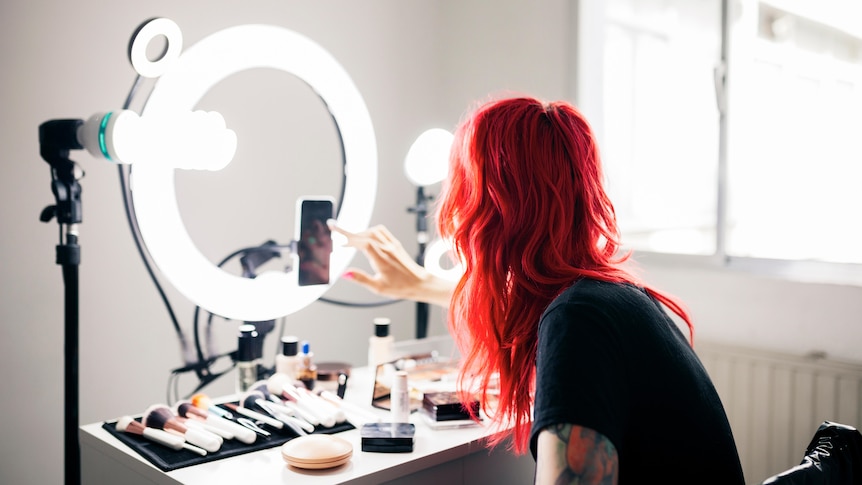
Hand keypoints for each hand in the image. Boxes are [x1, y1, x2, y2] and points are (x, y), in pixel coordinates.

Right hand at [328, 220, 453, 306]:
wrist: (420, 283)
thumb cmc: (401, 287)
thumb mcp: (378, 288)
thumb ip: (360, 279)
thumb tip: (344, 273)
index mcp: (381, 259)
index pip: (362, 242)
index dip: (347, 236)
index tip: (335, 234)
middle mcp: (387, 249)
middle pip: (365, 234)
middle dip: (348, 232)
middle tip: (335, 230)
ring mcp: (392, 245)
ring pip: (373, 231)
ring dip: (360, 232)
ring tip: (349, 239)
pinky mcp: (396, 244)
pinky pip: (382, 231)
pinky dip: (370, 231)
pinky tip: (365, 236)